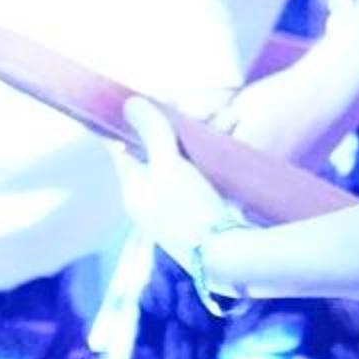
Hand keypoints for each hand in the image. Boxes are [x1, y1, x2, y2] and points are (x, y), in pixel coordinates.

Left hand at [119, 98, 233, 259]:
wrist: (229, 257)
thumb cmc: (189, 209)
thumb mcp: (168, 165)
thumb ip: (151, 133)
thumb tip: (129, 103)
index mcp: (134, 190)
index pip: (125, 147)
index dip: (137, 121)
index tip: (155, 100)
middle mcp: (153, 198)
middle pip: (160, 149)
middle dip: (182, 124)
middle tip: (206, 109)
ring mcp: (180, 204)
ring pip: (187, 158)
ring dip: (206, 135)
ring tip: (231, 118)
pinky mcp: (206, 208)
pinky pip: (206, 171)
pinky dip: (217, 153)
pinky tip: (234, 136)